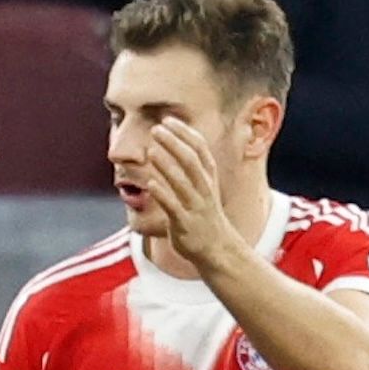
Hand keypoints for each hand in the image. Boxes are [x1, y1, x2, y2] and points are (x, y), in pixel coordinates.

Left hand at [143, 117, 245, 268]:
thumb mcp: (205, 186)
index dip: (184, 132)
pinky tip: (150, 184)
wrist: (218, 249)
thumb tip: (174, 139)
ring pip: (182, 183)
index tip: (167, 120)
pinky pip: (174, 207)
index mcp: (209, 177)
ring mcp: (195, 207)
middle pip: (191, 161)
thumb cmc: (205, 213)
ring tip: (151, 151)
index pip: (200, 148)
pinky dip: (163, 194)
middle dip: (174, 143)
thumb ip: (192, 165)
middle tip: (156, 129)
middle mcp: (204, 189)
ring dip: (167, 166)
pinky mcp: (185, 224)